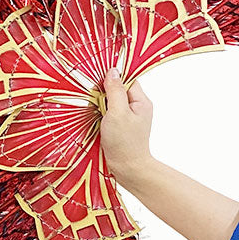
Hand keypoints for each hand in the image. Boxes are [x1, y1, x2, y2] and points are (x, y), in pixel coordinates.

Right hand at [100, 67, 153, 190]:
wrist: (128, 169)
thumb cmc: (124, 143)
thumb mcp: (117, 113)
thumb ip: (115, 90)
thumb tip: (113, 70)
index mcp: (141, 101)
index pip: (127, 79)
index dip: (112, 80)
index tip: (99, 86)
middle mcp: (138, 107)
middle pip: (119, 89)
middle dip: (105, 93)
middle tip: (97, 103)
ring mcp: (130, 117)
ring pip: (113, 101)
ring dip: (102, 105)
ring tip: (98, 115)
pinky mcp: (122, 126)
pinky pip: (111, 112)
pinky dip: (102, 114)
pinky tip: (98, 121)